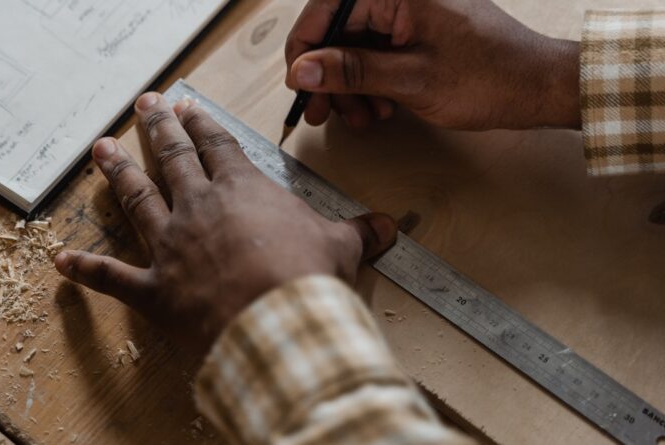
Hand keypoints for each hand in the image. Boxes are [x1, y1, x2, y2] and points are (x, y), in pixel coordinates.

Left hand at [55, 92, 396, 352]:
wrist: (280, 325)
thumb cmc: (307, 279)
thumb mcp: (341, 248)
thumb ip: (358, 232)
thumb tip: (389, 226)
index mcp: (242, 192)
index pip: (217, 146)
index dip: (201, 124)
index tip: (186, 106)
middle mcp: (199, 209)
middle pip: (173, 158)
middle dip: (157, 130)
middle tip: (144, 106)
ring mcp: (171, 247)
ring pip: (137, 199)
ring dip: (118, 173)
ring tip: (101, 150)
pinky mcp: (154, 290)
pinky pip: (113, 276)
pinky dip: (87, 270)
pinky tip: (63, 259)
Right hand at [285, 0, 580, 130]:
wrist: (537, 88)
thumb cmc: (490, 78)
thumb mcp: (412, 80)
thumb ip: (352, 71)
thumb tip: (302, 70)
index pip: (327, 9)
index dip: (305, 49)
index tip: (298, 85)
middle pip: (338, 31)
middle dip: (329, 76)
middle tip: (322, 113)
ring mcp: (409, 14)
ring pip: (355, 48)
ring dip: (350, 87)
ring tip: (362, 117)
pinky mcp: (417, 33)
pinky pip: (377, 55)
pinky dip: (371, 84)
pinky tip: (380, 108)